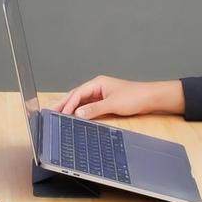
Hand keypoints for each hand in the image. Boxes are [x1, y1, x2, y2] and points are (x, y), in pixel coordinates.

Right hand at [51, 77, 184, 119]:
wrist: (151, 98)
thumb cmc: (135, 97)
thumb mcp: (113, 104)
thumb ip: (94, 109)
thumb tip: (77, 114)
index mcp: (97, 83)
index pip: (77, 93)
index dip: (67, 104)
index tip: (59, 113)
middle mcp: (97, 87)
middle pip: (76, 96)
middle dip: (63, 104)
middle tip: (50, 112)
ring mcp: (101, 94)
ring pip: (81, 101)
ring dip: (71, 108)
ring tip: (58, 115)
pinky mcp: (105, 102)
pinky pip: (89, 106)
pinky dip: (80, 111)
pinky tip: (75, 117)